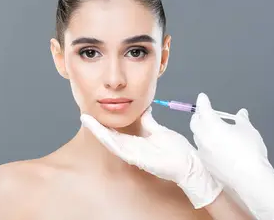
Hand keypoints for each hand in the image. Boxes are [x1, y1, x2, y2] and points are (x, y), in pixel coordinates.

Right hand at [80, 108, 222, 208]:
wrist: (188, 164)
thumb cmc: (177, 151)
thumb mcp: (159, 130)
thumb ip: (149, 122)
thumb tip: (144, 109)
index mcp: (137, 142)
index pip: (117, 131)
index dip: (105, 123)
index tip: (96, 113)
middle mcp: (133, 149)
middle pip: (110, 137)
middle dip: (96, 127)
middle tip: (84, 115)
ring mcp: (133, 155)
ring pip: (111, 142)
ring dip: (98, 131)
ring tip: (87, 120)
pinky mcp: (137, 159)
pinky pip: (120, 149)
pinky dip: (109, 140)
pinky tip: (101, 133)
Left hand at [190, 93, 273, 219]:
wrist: (249, 178)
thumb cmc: (250, 150)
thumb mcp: (249, 130)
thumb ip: (242, 120)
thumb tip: (241, 113)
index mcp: (212, 125)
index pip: (204, 109)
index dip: (203, 101)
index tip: (202, 97)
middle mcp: (203, 137)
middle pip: (195, 122)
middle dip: (199, 115)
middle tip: (206, 113)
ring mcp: (202, 151)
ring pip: (197, 136)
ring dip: (201, 130)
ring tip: (212, 129)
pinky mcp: (205, 163)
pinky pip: (201, 148)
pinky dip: (205, 143)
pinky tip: (215, 146)